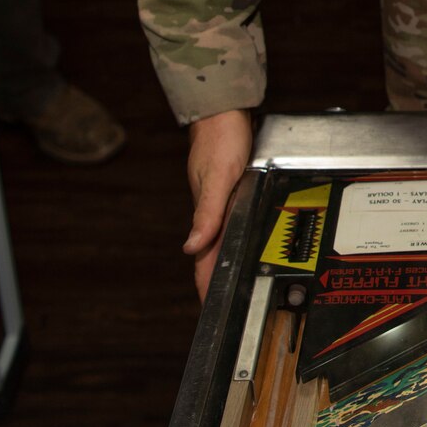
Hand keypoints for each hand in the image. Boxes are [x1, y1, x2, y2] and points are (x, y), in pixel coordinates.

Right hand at [184, 109, 252, 300]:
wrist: (223, 111)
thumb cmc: (221, 139)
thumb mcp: (219, 177)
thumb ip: (207, 213)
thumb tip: (191, 248)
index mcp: (207, 213)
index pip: (203, 260)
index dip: (206, 287)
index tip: (208, 314)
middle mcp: (211, 210)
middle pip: (210, 256)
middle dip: (213, 284)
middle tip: (219, 311)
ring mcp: (219, 201)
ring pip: (219, 241)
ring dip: (221, 264)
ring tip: (226, 288)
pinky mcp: (228, 190)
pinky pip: (227, 223)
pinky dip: (231, 240)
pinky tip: (236, 243)